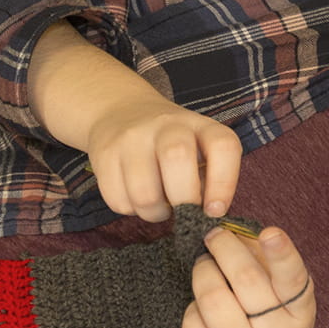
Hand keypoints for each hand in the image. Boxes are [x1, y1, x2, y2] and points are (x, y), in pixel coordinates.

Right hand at [84, 92, 241, 220]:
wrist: (120, 112)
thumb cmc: (172, 143)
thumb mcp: (199, 148)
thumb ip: (209, 177)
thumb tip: (208, 214)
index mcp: (200, 125)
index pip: (223, 146)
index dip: (224, 183)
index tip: (215, 210)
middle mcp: (166, 125)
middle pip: (178, 159)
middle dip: (185, 200)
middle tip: (185, 213)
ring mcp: (132, 138)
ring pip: (144, 192)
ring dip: (155, 213)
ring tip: (159, 207)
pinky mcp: (104, 154)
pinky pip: (118, 200)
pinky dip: (130, 210)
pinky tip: (137, 198)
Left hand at [181, 226, 316, 327]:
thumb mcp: (289, 307)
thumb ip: (270, 269)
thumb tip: (237, 234)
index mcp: (300, 314)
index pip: (293, 280)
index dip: (281, 254)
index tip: (269, 233)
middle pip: (244, 280)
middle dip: (223, 248)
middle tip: (214, 236)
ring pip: (212, 299)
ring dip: (203, 272)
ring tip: (205, 266)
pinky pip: (192, 324)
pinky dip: (193, 308)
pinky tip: (202, 309)